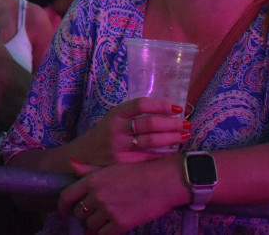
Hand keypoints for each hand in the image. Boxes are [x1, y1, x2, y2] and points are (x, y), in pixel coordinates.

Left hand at [58, 155, 187, 233]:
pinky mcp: (121, 223)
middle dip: (84, 215)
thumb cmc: (138, 172)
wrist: (163, 182)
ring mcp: (108, 210)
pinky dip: (104, 233)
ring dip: (94, 226)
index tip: (62, 214)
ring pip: (90, 226)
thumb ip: (89, 170)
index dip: (62, 207)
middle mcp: (97, 195)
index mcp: (93, 180)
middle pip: (79, 213)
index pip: (67, 196)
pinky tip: (109, 230)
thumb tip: (72, 164)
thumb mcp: (111, 167)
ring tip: (103, 221)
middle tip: (92, 215)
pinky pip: (104, 234)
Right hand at [64, 97, 188, 166]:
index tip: (177, 108)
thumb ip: (133, 114)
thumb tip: (164, 110)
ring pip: (151, 141)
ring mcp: (120, 147)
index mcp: (115, 115)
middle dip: (172, 124)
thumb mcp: (112, 118)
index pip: (141, 105)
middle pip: (149, 124)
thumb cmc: (104, 135)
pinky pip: (149, 158)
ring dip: (172, 138)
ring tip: (185, 135)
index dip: (161, 105)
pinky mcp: (124, 163)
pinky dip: (164, 155)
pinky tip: (174, 153)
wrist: (82, 156)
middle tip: (186, 123)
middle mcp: (117, 130)